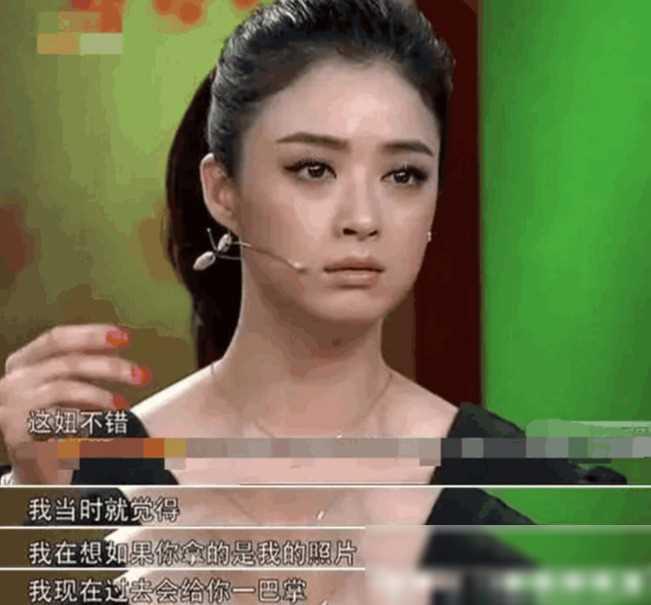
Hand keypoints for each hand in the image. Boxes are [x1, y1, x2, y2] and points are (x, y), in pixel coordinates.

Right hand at [0, 324, 150, 484]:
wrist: (29, 462)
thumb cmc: (48, 416)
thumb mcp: (61, 384)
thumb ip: (84, 366)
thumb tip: (119, 351)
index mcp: (22, 361)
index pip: (57, 339)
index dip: (91, 334)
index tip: (123, 337)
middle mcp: (14, 381)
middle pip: (67, 363)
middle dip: (109, 367)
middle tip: (139, 375)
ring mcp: (14, 407)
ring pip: (65, 389)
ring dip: (101, 396)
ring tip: (122, 405)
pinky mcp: (21, 435)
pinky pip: (61, 423)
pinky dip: (88, 423)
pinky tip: (106, 429)